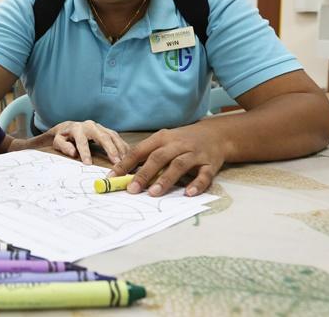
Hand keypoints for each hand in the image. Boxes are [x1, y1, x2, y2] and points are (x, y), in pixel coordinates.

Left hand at [48, 120, 128, 164]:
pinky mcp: (107, 130)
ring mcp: (100, 127)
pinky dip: (123, 146)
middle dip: (110, 149)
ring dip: (120, 148)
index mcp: (77, 129)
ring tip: (125, 161)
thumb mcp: (58, 141)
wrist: (69, 127)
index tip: (88, 164)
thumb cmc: (64, 137)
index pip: (82, 141)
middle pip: (103, 136)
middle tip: (116, 162)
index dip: (85, 152)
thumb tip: (73, 153)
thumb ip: (63, 146)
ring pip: (112, 136)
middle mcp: (90, 126)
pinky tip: (128, 155)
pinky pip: (117, 137)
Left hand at [110, 125, 225, 196]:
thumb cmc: (183, 140)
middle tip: (132, 189)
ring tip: (154, 193)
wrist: (216, 134)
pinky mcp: (210, 164)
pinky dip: (197, 184)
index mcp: (162, 138)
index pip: (140, 150)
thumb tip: (123, 173)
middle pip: (158, 157)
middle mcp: (177, 144)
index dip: (126, 164)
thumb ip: (147, 155)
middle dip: (144, 174)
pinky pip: (204, 175)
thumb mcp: (164, 141)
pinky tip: (188, 193)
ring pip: (179, 165)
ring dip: (166, 179)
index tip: (112, 177)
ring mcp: (194, 154)